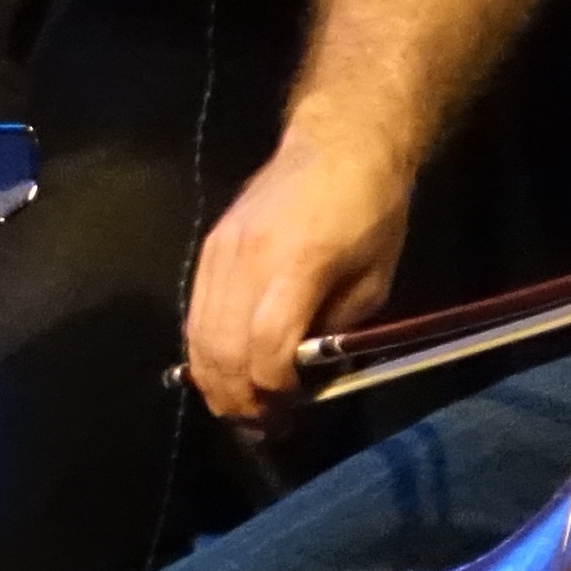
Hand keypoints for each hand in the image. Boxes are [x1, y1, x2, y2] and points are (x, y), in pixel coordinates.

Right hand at [179, 117, 417, 424]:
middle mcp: (248, 258)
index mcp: (297, 265)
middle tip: (263, 427)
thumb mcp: (375, 280)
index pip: (268, 349)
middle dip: (239, 398)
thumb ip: (336, 331)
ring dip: (215, 381)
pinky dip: (204, 348)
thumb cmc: (372, 212)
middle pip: (223, 349)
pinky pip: (195, 311)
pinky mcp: (209, 245)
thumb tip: (304, 375)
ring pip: (199, 334)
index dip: (276, 393)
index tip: (292, 413)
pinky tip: (223, 368)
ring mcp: (220, 249)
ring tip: (240, 407)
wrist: (338, 143)